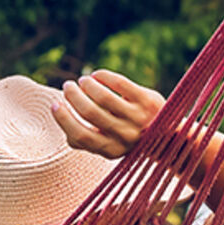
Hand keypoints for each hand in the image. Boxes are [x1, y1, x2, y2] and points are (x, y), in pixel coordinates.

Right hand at [50, 69, 165, 158]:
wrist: (168, 137)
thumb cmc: (129, 140)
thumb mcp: (109, 147)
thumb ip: (86, 141)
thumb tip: (62, 124)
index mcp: (111, 150)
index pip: (80, 135)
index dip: (63, 118)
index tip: (55, 104)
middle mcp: (125, 135)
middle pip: (90, 112)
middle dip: (73, 96)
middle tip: (67, 86)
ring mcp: (137, 117)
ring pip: (103, 96)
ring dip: (87, 85)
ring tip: (82, 81)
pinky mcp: (147, 100)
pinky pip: (119, 83)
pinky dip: (103, 76)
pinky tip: (96, 75)